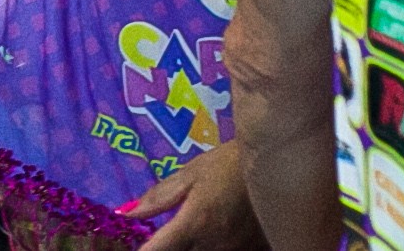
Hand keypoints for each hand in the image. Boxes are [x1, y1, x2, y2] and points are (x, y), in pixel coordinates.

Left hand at [122, 141, 265, 250]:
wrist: (276, 162)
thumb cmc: (227, 163)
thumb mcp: (189, 174)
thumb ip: (158, 198)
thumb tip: (126, 213)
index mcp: (194, 224)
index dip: (145, 250)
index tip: (142, 244)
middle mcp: (214, 244)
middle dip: (169, 247)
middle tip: (170, 234)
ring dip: (191, 248)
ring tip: (194, 231)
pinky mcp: (255, 250)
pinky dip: (212, 248)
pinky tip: (212, 236)